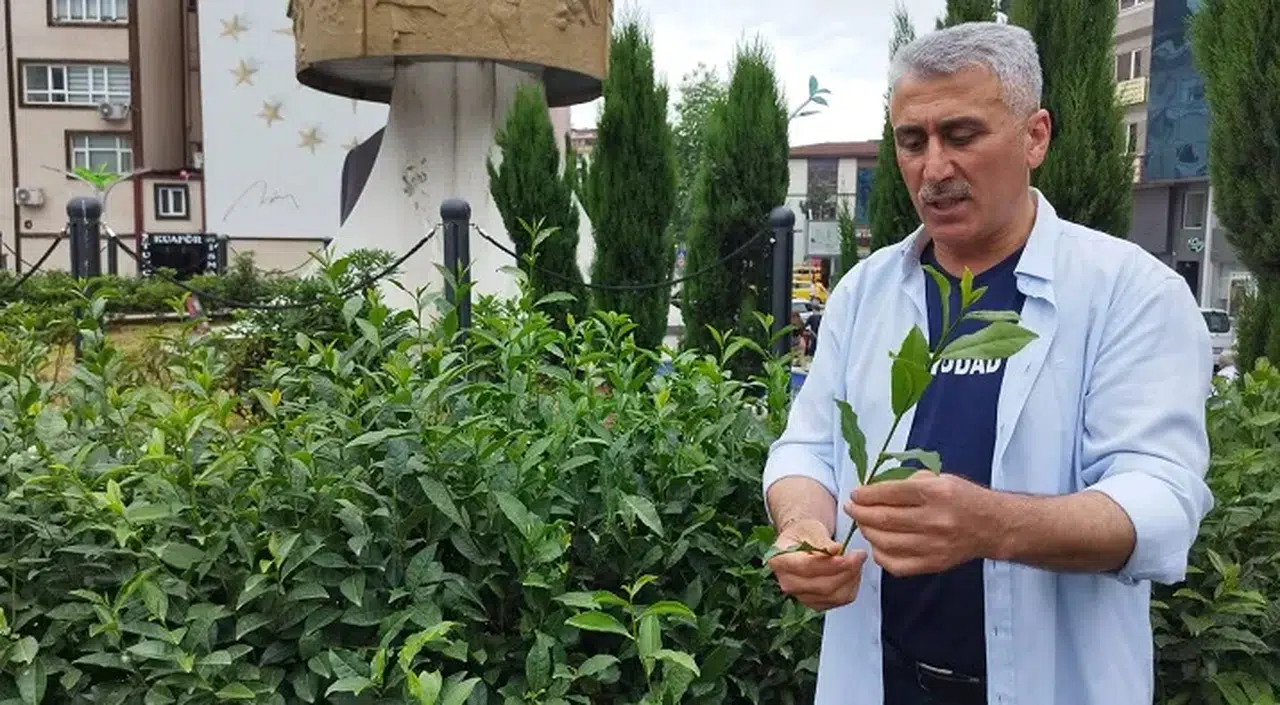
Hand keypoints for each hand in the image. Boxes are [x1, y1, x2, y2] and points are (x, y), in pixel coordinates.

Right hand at [767, 518, 867, 610]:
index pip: (807, 567)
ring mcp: (801, 596)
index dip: (830, 565)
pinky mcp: (815, 603)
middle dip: (846, 571)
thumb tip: (835, 549)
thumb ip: (822, 540)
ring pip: (833, 595)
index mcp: (779, 560)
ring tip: (857, 562)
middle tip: (859, 556)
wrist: (801, 544)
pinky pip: (839, 600)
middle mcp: (787, 582)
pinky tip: (852, 573)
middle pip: (822, 585)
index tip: (847, 557)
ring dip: (851, 579)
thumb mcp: (811, 529)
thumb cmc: (804, 534)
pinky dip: (851, 587)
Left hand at [845, 471, 994, 576]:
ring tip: (863, 524)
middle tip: (852, 508)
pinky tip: (878, 544)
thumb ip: (907, 483)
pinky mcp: (933, 564)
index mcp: (935, 493)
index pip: (889, 493)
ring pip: (886, 542)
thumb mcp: (939, 478)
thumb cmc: (963, 498)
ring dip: (867, 532)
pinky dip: (880, 555)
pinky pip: (896, 564)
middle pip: (884, 519)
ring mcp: (933, 545)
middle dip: (860, 513)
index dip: (866, 494)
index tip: (855, 494)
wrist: (993, 526)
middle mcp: (934, 519)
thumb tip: (873, 490)